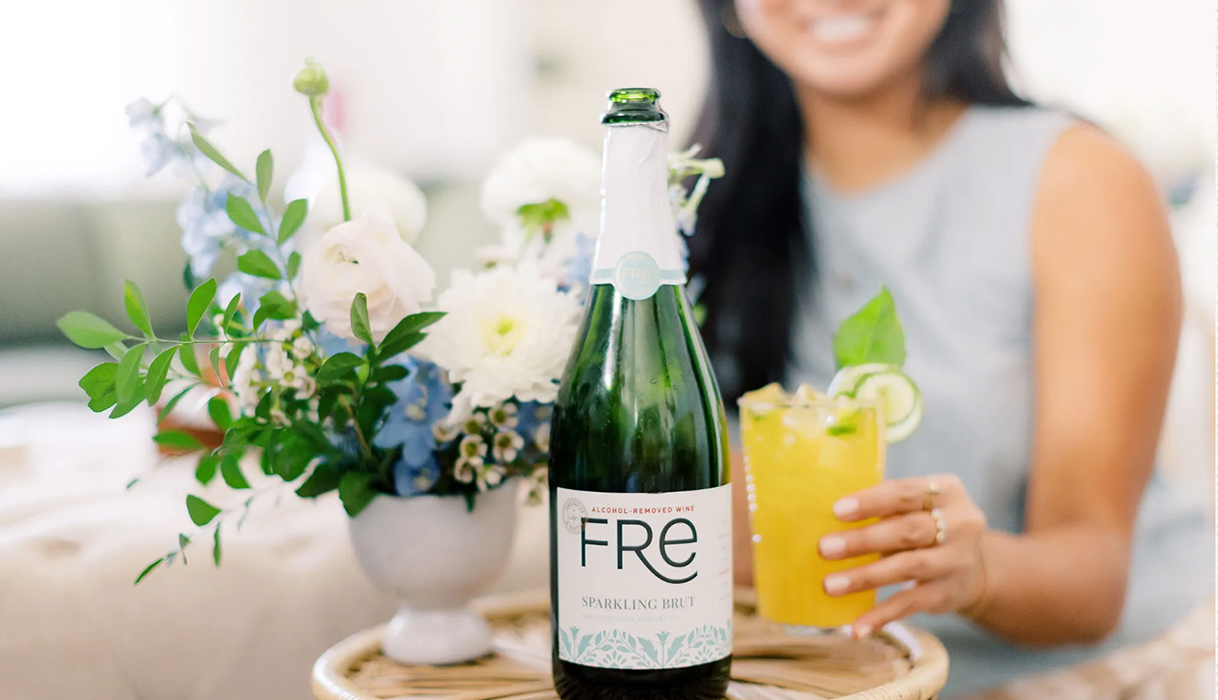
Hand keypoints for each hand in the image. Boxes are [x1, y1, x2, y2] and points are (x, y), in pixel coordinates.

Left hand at [818, 474, 987, 637]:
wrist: (972, 565)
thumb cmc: (925, 524)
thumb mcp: (916, 507)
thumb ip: (883, 507)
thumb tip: (827, 520)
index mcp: (947, 492)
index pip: (907, 493)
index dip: (872, 501)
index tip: (838, 511)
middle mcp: (960, 524)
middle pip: (908, 531)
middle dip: (863, 540)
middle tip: (825, 548)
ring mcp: (957, 561)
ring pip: (908, 567)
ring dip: (866, 577)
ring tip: (830, 585)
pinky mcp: (948, 593)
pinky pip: (911, 604)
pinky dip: (882, 616)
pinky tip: (857, 627)